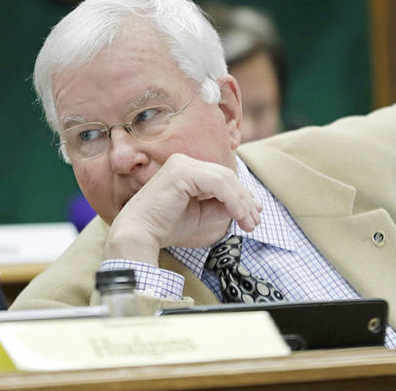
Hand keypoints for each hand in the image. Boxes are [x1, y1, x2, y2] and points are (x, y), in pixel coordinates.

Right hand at [103, 153, 261, 264]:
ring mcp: (182, 164)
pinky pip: (217, 183)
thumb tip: (247, 206)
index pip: (221, 178)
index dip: (241, 196)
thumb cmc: (165, 226)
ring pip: (225, 178)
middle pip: (226, 176)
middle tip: (255, 221)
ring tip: (249, 222)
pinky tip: (238, 215)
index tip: (254, 215)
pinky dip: (232, 199)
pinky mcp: (182, 171)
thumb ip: (221, 207)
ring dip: (241, 202)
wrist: (139, 234)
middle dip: (245, 200)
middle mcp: (184, 162)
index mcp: (185, 169)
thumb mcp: (201, 215)